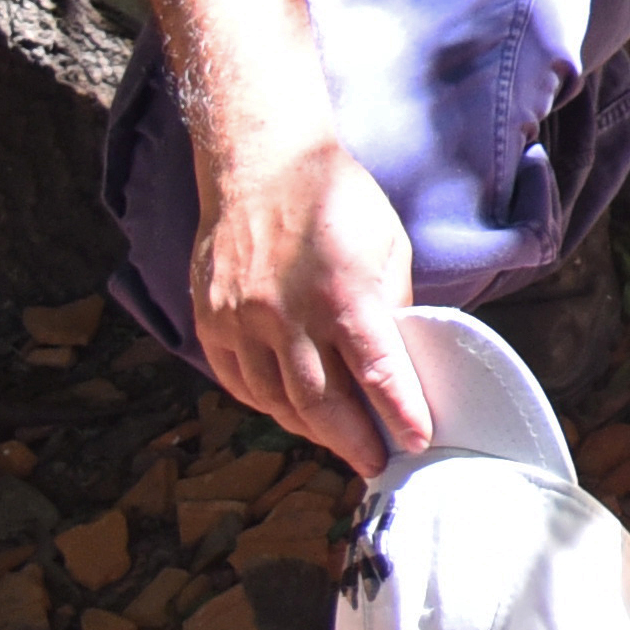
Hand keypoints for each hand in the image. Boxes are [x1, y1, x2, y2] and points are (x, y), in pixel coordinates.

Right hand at [191, 132, 440, 477]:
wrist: (262, 166)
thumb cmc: (335, 201)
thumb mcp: (387, 245)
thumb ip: (389, 307)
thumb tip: (396, 362)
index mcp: (342, 293)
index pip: (377, 372)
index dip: (398, 413)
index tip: (417, 440)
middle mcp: (287, 315)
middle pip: (321, 402)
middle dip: (353, 441)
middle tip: (376, 463)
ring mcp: (242, 322)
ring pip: (277, 401)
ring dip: (311, 429)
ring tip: (339, 442)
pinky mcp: (212, 323)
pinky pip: (241, 384)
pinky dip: (269, 405)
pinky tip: (293, 412)